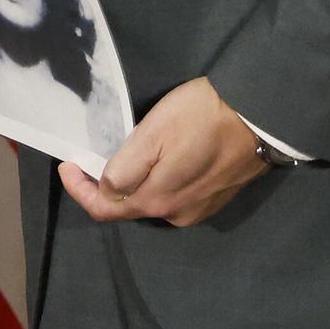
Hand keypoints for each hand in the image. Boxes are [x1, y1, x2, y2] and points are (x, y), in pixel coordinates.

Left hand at [60, 75, 267, 226]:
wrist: (261, 114)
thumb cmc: (201, 116)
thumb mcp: (151, 135)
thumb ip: (124, 169)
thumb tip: (106, 190)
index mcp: (156, 202)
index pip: (103, 209)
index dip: (78, 189)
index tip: (68, 163)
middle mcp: (175, 215)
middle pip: (127, 207)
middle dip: (103, 187)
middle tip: (89, 158)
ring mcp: (199, 210)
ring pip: (152, 202)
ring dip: (132, 185)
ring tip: (122, 158)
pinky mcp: (216, 198)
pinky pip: (175, 197)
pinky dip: (157, 183)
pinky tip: (159, 163)